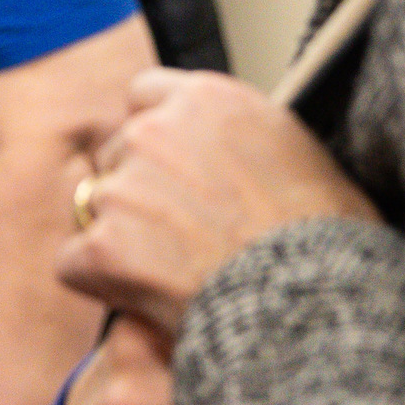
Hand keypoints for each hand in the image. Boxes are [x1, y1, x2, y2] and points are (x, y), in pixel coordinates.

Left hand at [56, 68, 376, 334]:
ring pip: (95, 207)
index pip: (145, 96)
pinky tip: (149, 301)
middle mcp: (155, 132)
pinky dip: (102, 284)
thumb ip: (242, 136)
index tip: (175, 171)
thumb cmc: (329, 242)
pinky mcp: (103, 246)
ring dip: (121, 236)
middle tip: (183, 235)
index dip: (157, 137)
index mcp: (206, 99)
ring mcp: (124, 188)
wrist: (317, 308)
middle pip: (116, 153)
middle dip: (137, 189)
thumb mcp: (299, 155)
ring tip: (178, 273)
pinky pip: (75, 263)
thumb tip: (229, 149)